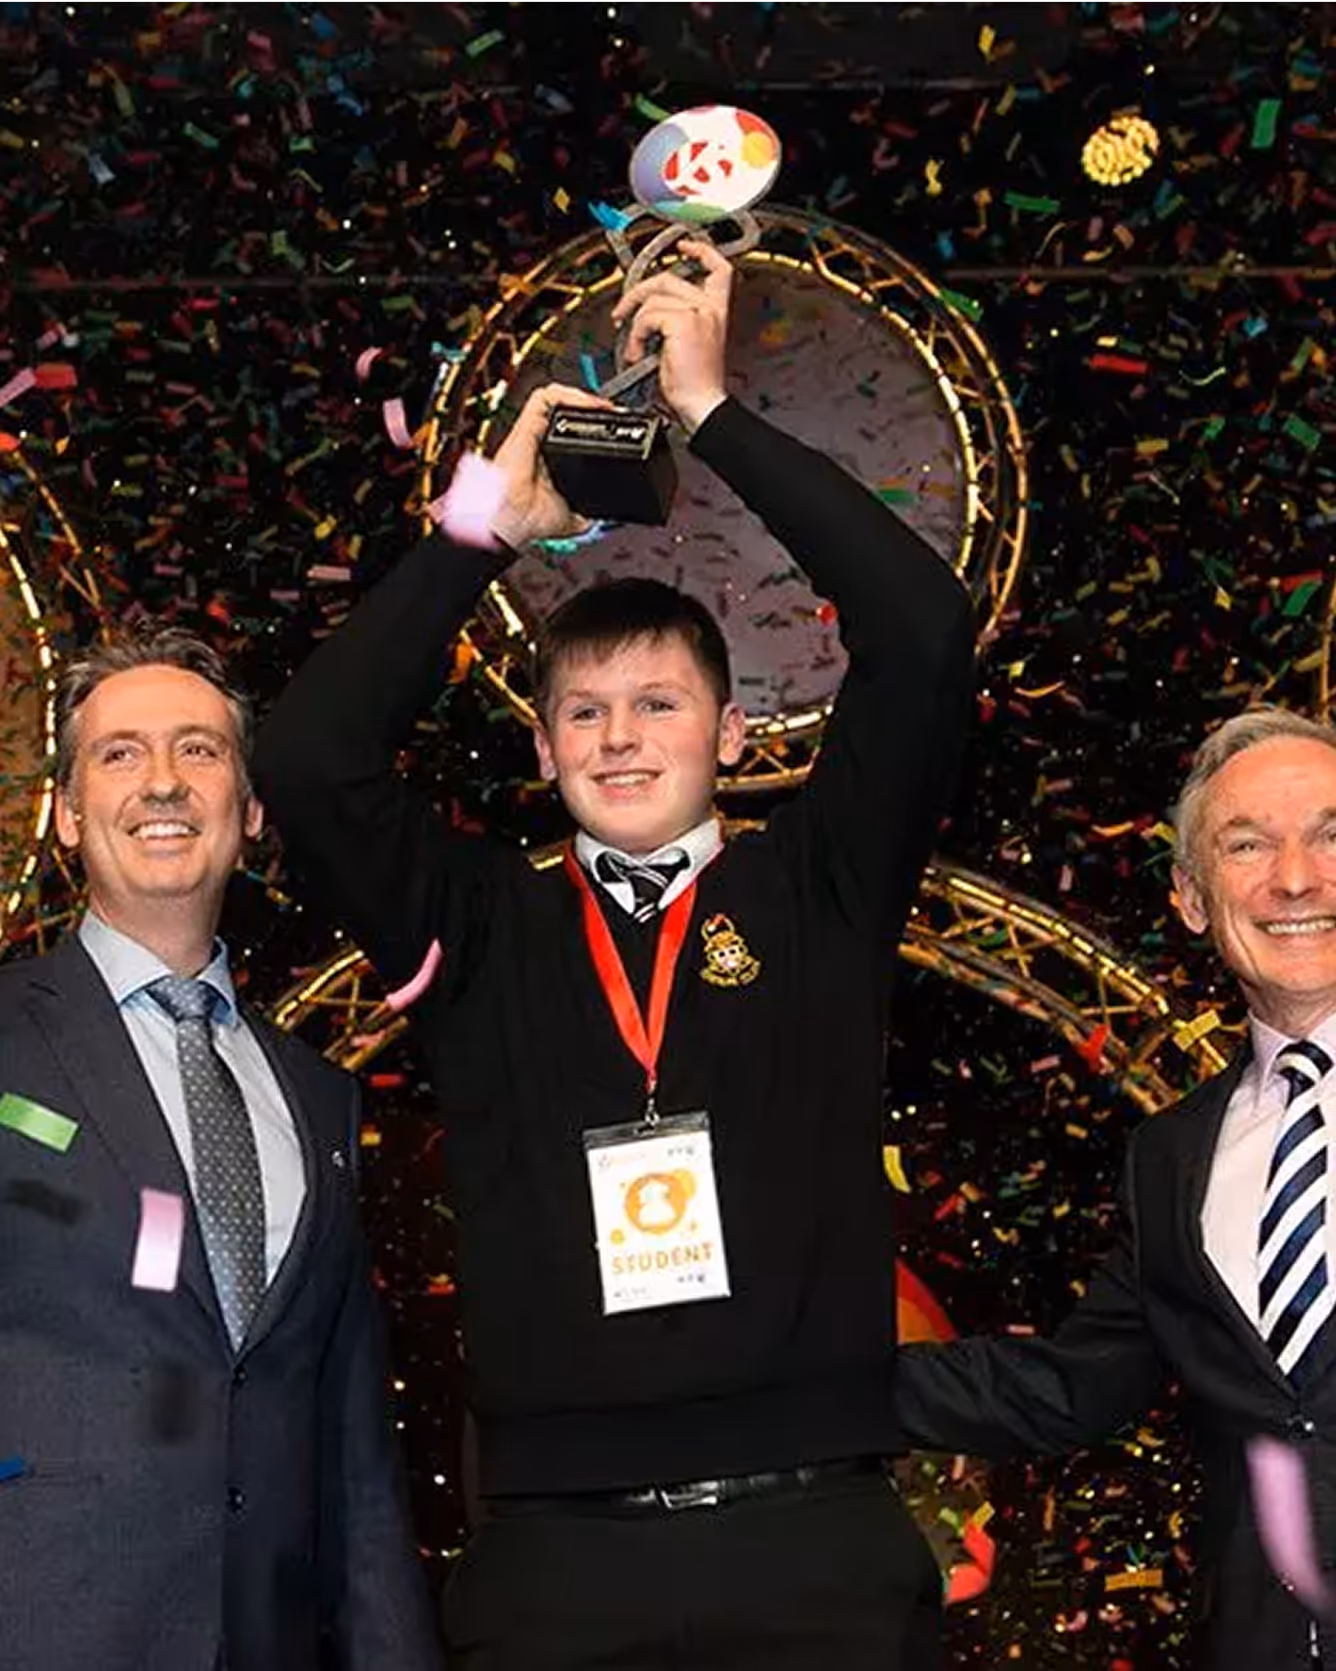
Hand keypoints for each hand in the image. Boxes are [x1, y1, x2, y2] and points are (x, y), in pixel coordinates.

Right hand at [489, 383, 612, 547]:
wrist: (515, 520)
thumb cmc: (532, 521)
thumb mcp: (574, 517)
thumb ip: (589, 510)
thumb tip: (607, 512)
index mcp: (550, 461)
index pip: (574, 431)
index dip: (596, 426)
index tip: (620, 429)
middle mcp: (540, 443)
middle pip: (568, 411)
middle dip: (595, 409)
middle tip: (616, 415)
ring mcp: (533, 432)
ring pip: (557, 398)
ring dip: (584, 398)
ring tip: (606, 408)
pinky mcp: (526, 424)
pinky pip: (546, 397)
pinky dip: (570, 395)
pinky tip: (590, 405)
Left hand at [610, 237, 731, 433]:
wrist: (702, 405)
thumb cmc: (695, 385)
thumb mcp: (687, 345)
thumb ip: (674, 322)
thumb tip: (646, 311)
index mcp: (716, 312)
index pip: (718, 269)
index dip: (701, 251)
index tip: (683, 247)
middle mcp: (709, 309)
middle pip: (667, 279)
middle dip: (637, 293)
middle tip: (622, 313)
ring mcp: (697, 313)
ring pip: (653, 298)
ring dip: (635, 324)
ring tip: (635, 348)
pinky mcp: (683, 323)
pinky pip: (647, 316)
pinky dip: (636, 335)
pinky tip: (639, 354)